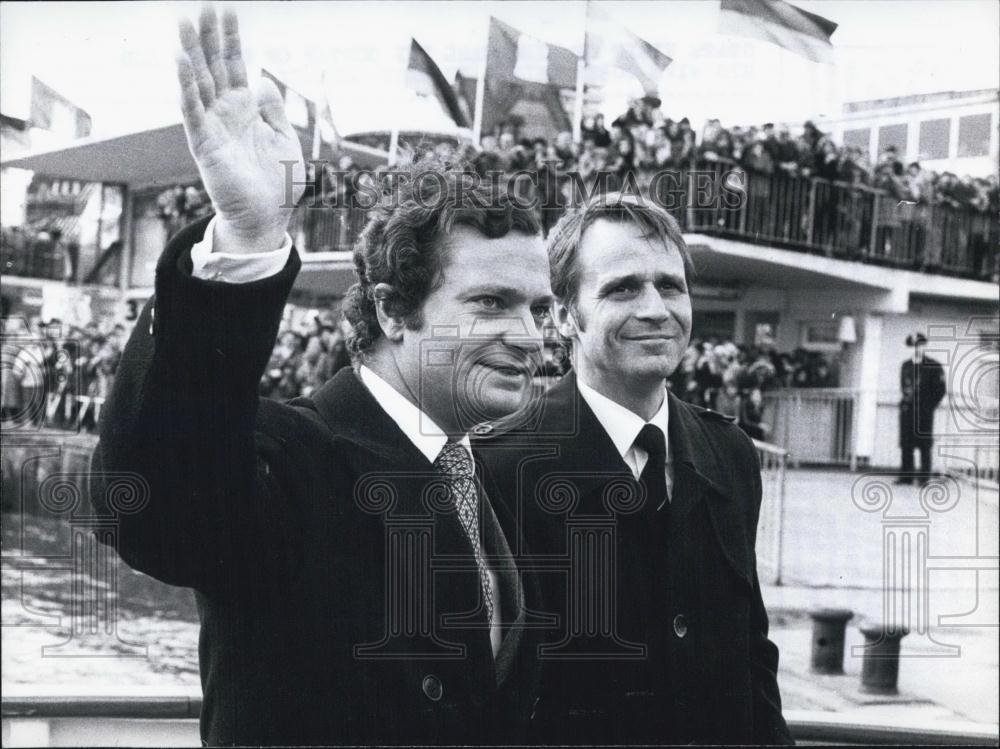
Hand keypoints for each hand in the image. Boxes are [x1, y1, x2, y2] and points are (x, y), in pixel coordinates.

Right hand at [176, 6, 305, 253]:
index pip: (234, 65)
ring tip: (184, 23)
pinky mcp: (205, 144)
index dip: (230, 39)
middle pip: (213, 66)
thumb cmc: (278, 184)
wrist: (268, 219)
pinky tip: (182, 63)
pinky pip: (193, 111)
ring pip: (199, 82)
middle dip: (208, 37)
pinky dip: (187, 87)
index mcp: (246, 109)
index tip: (225, 10)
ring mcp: (213, 127)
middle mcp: (225, 113)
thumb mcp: (285, 140)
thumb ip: (274, 110)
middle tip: (201, 6)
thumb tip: (263, 80)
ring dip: (191, 53)